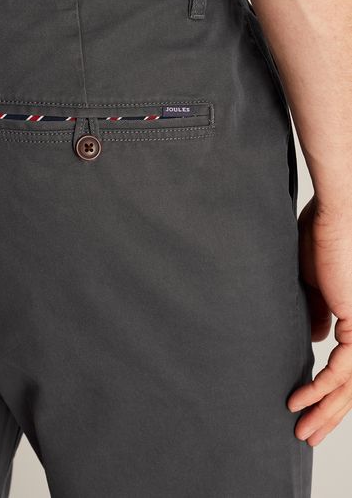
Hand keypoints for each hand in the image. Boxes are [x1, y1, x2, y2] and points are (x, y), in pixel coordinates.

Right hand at [287, 194, 351, 444]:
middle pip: (351, 384)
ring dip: (326, 410)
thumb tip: (317, 339)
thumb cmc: (320, 236)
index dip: (325, 391)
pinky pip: (343, 367)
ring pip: (351, 384)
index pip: (344, 366)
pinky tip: (302, 400)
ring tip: (304, 431)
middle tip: (307, 434)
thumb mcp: (311, 284)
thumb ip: (316, 312)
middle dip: (329, 413)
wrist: (336, 213)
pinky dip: (322, 387)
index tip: (301, 404)